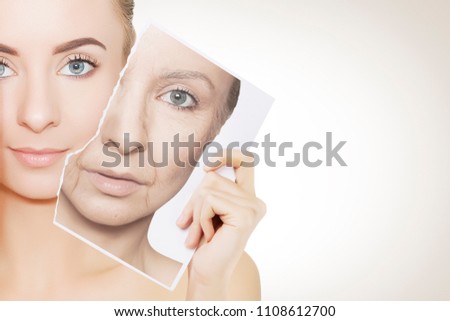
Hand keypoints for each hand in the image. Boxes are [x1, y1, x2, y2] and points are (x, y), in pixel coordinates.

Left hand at [176, 150, 265, 299]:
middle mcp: (255, 201)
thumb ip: (209, 189)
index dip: (226, 155)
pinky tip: (207, 236)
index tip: (207, 166)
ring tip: (199, 232)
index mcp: (247, 197)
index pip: (245, 160)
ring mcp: (253, 207)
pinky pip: (210, 200)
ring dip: (195, 211)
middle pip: (215, 176)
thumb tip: (207, 169)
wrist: (206, 273)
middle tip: (189, 223)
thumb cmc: (203, 243)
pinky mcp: (246, 215)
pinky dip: (200, 218)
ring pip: (209, 188)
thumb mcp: (204, 209)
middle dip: (194, 198)